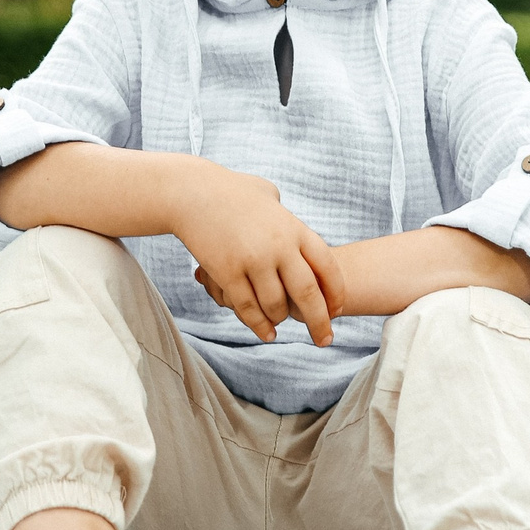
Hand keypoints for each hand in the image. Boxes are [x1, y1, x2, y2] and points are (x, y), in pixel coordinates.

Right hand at [174, 165, 348, 345]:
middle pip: (308, 294)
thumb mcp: (269, 195)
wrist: (192, 192)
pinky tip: (266, 333)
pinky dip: (259, 325)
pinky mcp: (227, 272)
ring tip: (280, 323)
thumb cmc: (230, 190)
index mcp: (294, 228)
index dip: (335, 293)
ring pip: (276, 306)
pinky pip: (247, 307)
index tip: (337, 311)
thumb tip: (292, 230)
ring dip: (281, 319)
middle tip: (325, 340)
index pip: (327, 268)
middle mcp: (279, 246)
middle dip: (320, 322)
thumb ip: (285, 216)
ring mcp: (253, 261)